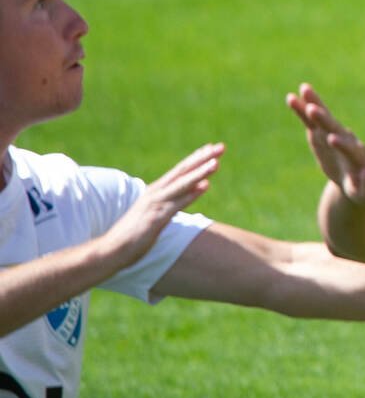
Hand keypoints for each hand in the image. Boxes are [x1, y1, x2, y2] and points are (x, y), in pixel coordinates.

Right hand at [104, 144, 222, 269]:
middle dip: (203, 158)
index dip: (196, 158)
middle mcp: (156, 193)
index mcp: (156, 191)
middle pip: (183, 171)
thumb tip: (192, 193)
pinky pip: (177, 204)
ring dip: (200, 173)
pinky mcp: (155, 218)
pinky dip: (191, 195)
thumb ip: (173, 202)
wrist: (110, 251)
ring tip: (216, 162)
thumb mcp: (156, 213)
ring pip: (182, 184)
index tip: (212, 147)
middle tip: (221, 146)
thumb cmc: (134, 234)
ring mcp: (156, 204)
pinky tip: (205, 186)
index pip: (180, 170)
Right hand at [287, 83, 364, 204]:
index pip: (350, 150)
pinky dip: (303, 110)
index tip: (332, 140)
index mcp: (359, 157)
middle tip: (313, 109)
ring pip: (323, 119)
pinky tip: (292, 98)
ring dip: (314, 105)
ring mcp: (335, 136)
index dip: (342, 145)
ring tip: (303, 89)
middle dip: (325, 121)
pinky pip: (312, 121)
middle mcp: (348, 142)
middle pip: (336, 129)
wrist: (362, 182)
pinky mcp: (323, 136)